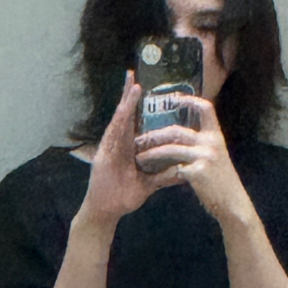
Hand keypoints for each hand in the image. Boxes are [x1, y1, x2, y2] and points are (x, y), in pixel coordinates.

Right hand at [78, 71, 181, 223]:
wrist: (108, 212)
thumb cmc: (124, 197)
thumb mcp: (149, 185)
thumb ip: (164, 177)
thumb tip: (183, 172)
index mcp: (128, 148)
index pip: (134, 123)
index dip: (137, 106)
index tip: (143, 88)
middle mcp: (118, 145)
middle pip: (125, 116)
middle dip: (128, 96)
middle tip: (132, 74)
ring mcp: (110, 149)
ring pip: (119, 122)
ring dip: (126, 103)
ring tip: (132, 85)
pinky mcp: (104, 156)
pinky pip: (112, 137)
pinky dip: (118, 123)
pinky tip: (124, 110)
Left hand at [134, 96, 246, 219]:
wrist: (232, 203)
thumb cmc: (221, 182)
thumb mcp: (216, 158)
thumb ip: (201, 146)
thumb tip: (180, 138)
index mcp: (215, 137)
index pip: (206, 109)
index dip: (191, 101)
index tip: (175, 98)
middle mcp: (211, 143)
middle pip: (177, 130)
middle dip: (155, 135)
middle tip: (140, 139)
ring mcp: (204, 157)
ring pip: (171, 149)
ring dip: (152, 153)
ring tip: (139, 157)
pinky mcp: (197, 172)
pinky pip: (173, 168)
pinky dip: (161, 171)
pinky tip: (151, 175)